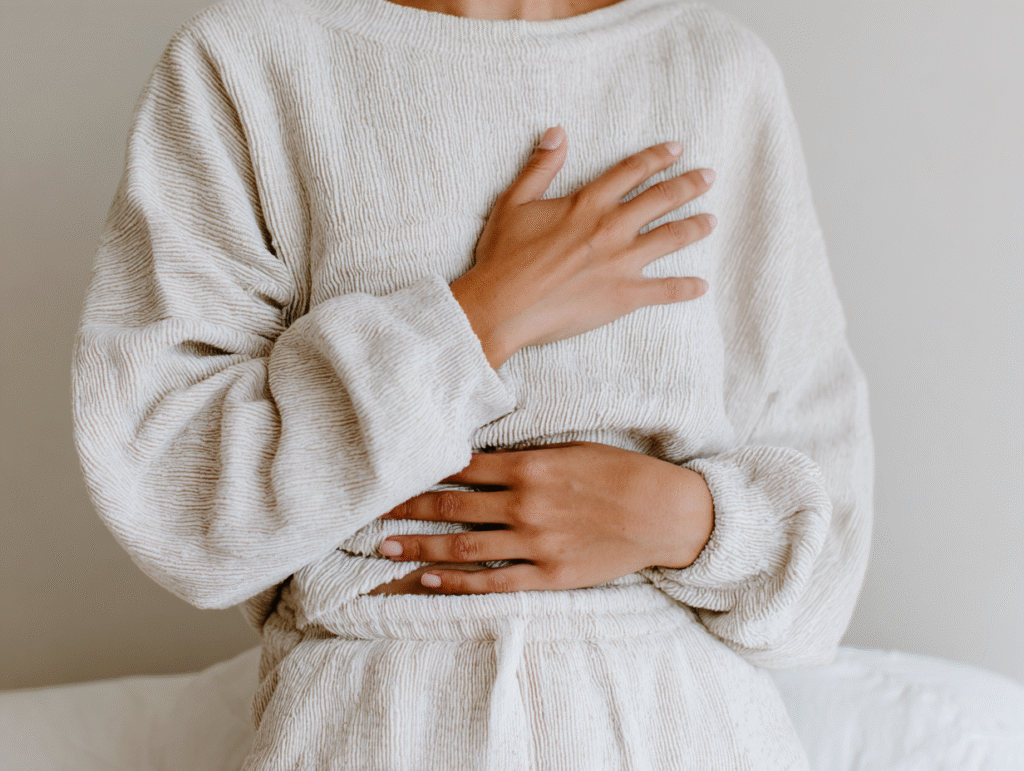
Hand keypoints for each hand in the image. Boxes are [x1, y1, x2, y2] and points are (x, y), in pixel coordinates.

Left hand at [375, 441, 714, 593]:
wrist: (663, 513)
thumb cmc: (618, 474)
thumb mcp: (570, 450)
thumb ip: (524, 456)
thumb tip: (479, 458)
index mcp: (530, 466)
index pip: (461, 468)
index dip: (421, 472)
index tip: (390, 474)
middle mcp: (525, 503)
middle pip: (452, 506)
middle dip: (407, 508)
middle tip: (368, 512)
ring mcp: (535, 541)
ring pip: (463, 546)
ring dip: (419, 546)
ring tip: (383, 548)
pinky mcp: (549, 574)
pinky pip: (494, 580)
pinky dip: (458, 581)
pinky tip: (428, 579)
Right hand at [451, 127, 716, 368]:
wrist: (502, 305)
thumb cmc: (503, 256)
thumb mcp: (514, 201)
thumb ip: (540, 166)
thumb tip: (558, 133)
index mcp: (587, 203)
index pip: (632, 171)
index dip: (656, 157)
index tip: (677, 149)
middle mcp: (612, 228)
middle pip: (662, 199)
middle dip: (689, 185)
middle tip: (709, 177)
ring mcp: (622, 263)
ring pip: (671, 238)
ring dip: (695, 227)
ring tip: (711, 220)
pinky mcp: (624, 296)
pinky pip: (665, 290)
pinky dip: (686, 288)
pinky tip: (702, 286)